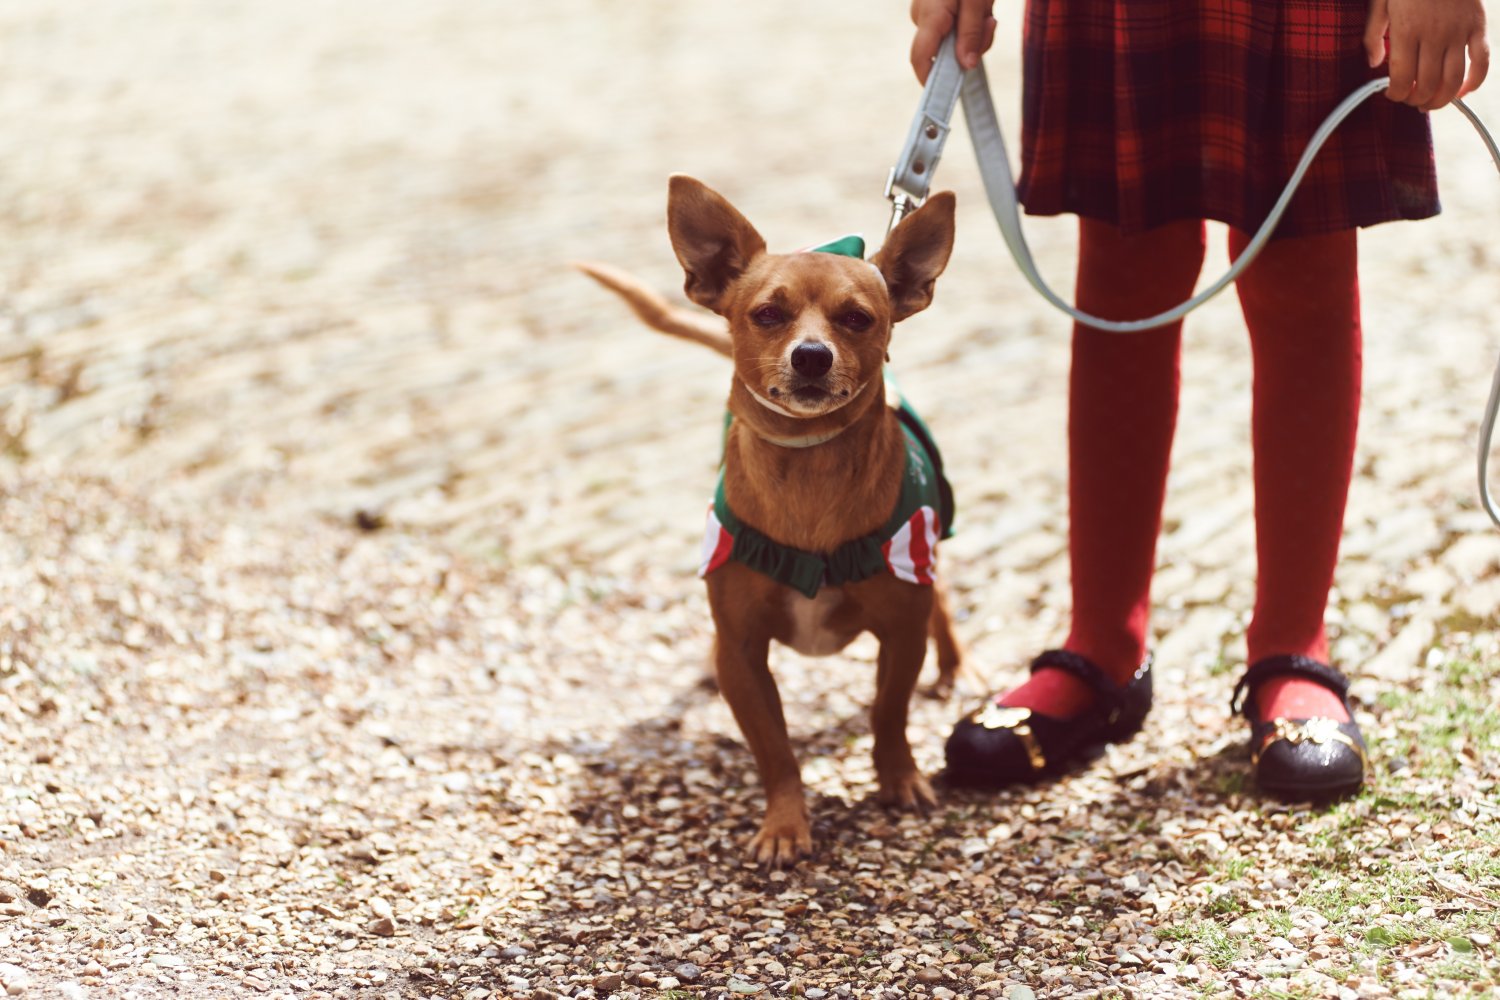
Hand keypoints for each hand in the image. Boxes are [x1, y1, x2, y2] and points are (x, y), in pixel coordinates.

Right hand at [910, 0, 996, 83]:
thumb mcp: (975, 0)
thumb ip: (970, 33)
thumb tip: (967, 66)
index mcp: (930, 16)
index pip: (920, 58)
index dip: (931, 79)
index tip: (950, 93)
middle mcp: (922, 17)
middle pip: (944, 51)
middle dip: (971, 46)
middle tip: (990, 22)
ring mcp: (927, 13)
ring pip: (952, 41)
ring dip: (975, 33)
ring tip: (986, 10)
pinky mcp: (935, 10)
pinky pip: (953, 29)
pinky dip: (971, 23)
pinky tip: (979, 8)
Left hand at [1366, 0, 1489, 109]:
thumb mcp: (1380, 3)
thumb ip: (1373, 36)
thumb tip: (1374, 64)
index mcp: (1407, 31)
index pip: (1402, 78)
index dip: (1396, 94)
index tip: (1393, 94)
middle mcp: (1435, 34)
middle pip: (1428, 84)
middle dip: (1416, 100)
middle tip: (1411, 100)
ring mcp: (1459, 31)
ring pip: (1454, 80)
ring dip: (1442, 99)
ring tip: (1431, 102)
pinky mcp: (1477, 25)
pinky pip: (1482, 61)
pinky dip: (1474, 82)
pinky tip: (1462, 91)